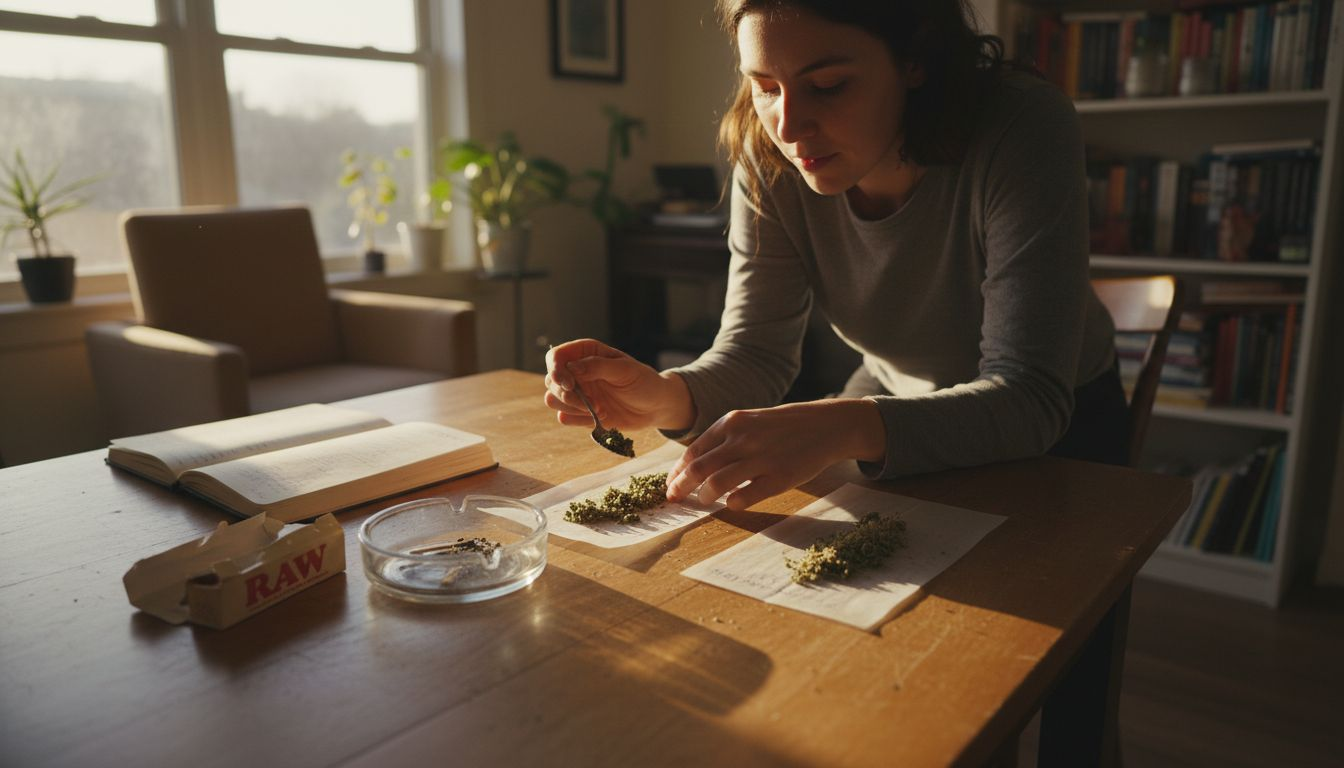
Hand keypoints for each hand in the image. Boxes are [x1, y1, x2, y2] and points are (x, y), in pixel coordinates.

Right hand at [544, 338, 694, 430]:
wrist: (656, 407)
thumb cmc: (644, 382)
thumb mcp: (626, 370)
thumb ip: (598, 367)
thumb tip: (571, 368)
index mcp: (586, 353)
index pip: (556, 355)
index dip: (556, 369)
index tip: (569, 384)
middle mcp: (577, 372)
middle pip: (551, 380)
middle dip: (566, 394)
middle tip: (591, 402)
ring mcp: (578, 393)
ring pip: (552, 399)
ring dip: (572, 407)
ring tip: (600, 409)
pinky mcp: (581, 413)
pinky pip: (564, 417)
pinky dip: (577, 420)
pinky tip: (599, 418)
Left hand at [666, 399, 885, 511]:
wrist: (826, 425)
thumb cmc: (783, 426)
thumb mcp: (750, 421)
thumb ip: (724, 440)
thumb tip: (693, 466)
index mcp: (731, 423)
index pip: (692, 452)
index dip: (677, 472)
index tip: (671, 485)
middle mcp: (742, 439)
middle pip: (698, 469)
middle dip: (681, 488)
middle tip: (675, 500)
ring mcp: (761, 458)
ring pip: (716, 484)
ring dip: (704, 497)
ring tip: (705, 501)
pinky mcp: (779, 477)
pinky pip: (744, 497)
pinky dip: (732, 504)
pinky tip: (732, 503)